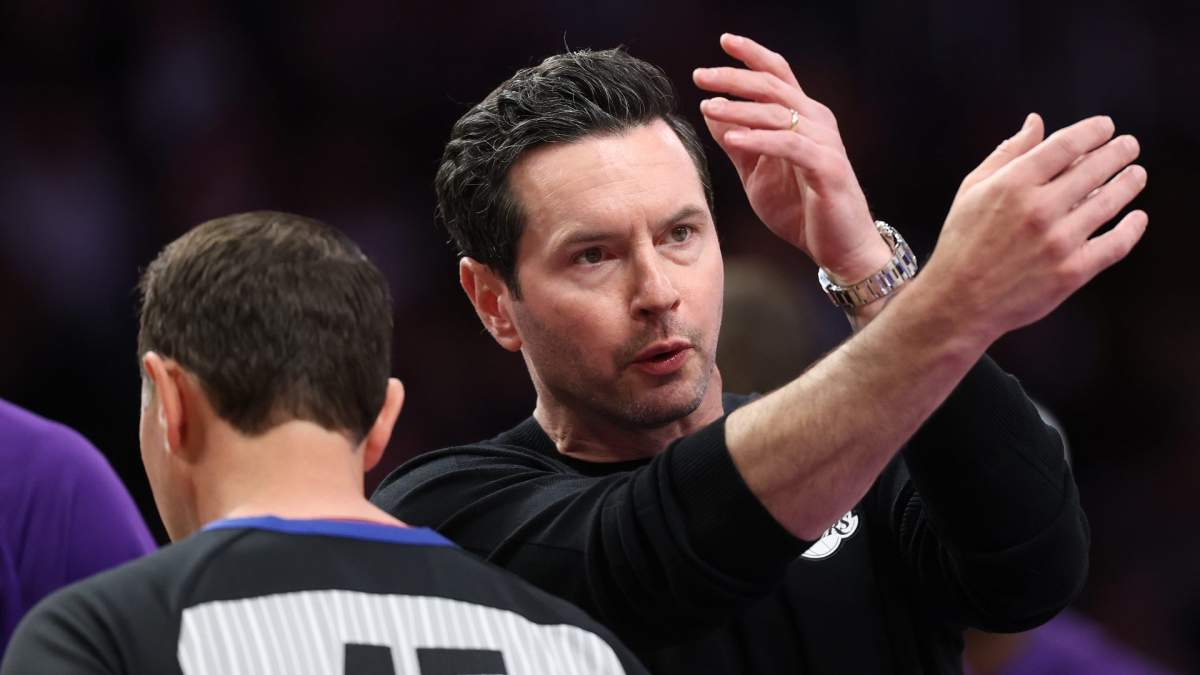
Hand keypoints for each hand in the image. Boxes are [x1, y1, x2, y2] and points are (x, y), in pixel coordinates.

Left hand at [694, 33, 890, 282]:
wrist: (840, 248)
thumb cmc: (802, 210)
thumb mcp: (758, 175)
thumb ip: (739, 144)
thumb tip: (711, 112)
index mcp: (803, 118)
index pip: (778, 75)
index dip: (752, 56)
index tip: (724, 42)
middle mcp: (817, 122)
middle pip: (773, 87)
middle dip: (734, 78)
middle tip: (701, 75)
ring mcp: (824, 143)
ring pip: (777, 114)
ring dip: (739, 109)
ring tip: (708, 106)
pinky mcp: (827, 168)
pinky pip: (789, 146)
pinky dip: (759, 140)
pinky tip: (732, 137)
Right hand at [919, 113, 1146, 340]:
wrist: (958, 301)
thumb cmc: (963, 243)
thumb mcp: (972, 190)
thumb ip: (1007, 154)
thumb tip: (1036, 122)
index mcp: (1013, 184)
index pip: (1066, 145)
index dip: (1093, 131)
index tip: (1106, 127)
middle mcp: (1039, 209)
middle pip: (1095, 168)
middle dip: (1119, 151)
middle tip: (1129, 146)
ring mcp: (1058, 242)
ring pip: (1110, 202)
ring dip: (1130, 183)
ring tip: (1136, 175)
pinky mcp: (1072, 271)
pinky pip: (1115, 244)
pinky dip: (1132, 228)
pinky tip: (1137, 217)